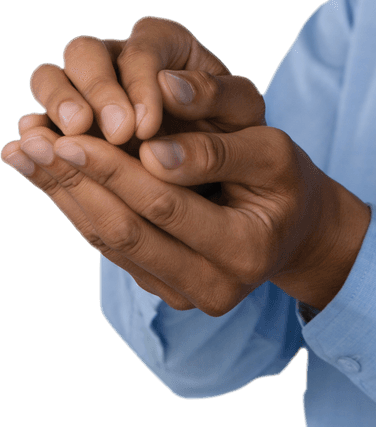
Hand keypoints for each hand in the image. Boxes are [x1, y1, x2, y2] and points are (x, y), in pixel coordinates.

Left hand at [2, 122, 370, 313]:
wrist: (298, 227)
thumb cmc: (288, 179)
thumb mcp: (273, 151)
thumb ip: (218, 149)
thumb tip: (152, 147)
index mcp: (245, 249)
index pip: (166, 205)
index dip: (116, 168)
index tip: (71, 131)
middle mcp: (212, 286)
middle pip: (126, 230)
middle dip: (76, 181)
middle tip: (32, 140)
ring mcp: (184, 294)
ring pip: (110, 242)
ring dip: (63, 195)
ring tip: (26, 152)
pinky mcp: (163, 288)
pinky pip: (112, 246)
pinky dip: (77, 206)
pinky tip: (50, 173)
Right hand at [24, 16, 264, 148]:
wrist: (219, 170)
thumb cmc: (234, 131)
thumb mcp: (242, 111)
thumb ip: (215, 95)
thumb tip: (170, 86)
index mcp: (165, 41)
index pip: (142, 48)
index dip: (140, 84)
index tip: (148, 126)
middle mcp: (117, 57)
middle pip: (85, 52)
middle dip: (97, 90)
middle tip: (117, 134)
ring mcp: (86, 89)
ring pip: (51, 76)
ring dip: (58, 105)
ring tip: (75, 139)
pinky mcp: (65, 125)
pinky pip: (38, 119)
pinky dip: (36, 134)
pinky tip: (39, 154)